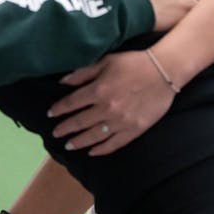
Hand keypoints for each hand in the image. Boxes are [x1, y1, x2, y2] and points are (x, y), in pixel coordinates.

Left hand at [47, 50, 174, 155]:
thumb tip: (62, 81)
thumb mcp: (104, 61)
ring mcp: (122, 121)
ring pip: (94, 136)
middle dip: (65, 128)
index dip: (59, 109)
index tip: (50, 114)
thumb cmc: (132, 63)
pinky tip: (92, 151)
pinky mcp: (135, 130)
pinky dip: (102, 149)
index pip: (71, 103)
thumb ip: (82, 73)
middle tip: (55, 133)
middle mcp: (108, 108)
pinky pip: (115, 143)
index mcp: (98, 90)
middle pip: (80, 122)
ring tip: (68, 145)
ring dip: (79, 141)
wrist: (163, 72)